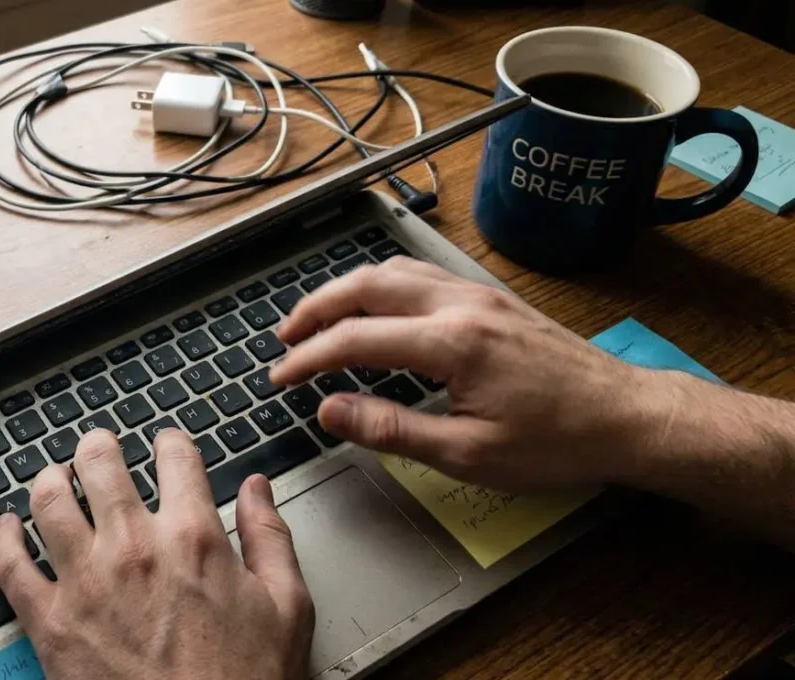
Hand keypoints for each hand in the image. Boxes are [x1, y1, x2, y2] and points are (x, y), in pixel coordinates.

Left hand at [0, 429, 314, 679]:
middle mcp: (133, 549)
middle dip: (99, 447)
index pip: (174, 457)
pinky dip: (3, 538)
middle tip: (98, 448)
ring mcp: (85, 583)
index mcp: (193, 538)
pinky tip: (7, 526)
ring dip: (50, 479)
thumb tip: (256, 489)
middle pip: (99, 464)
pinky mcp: (51, 624)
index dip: (171, 442)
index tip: (167, 446)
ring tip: (55, 477)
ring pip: (48, 501)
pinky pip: (11, 566)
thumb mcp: (286, 607)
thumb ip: (270, 537)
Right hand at [269, 257, 661, 490]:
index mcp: (452, 343)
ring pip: (393, 271)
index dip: (308, 358)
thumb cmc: (556, 441)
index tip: (280, 377)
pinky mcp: (491, 299)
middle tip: (284, 338)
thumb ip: (392, 429)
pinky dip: (381, 285)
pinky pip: (421, 275)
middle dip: (315, 309)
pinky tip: (374, 306)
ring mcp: (478, 295)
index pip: (355, 339)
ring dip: (346, 290)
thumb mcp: (468, 454)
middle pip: (366, 286)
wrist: (627, 416)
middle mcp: (461, 305)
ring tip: (317, 319)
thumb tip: (332, 411)